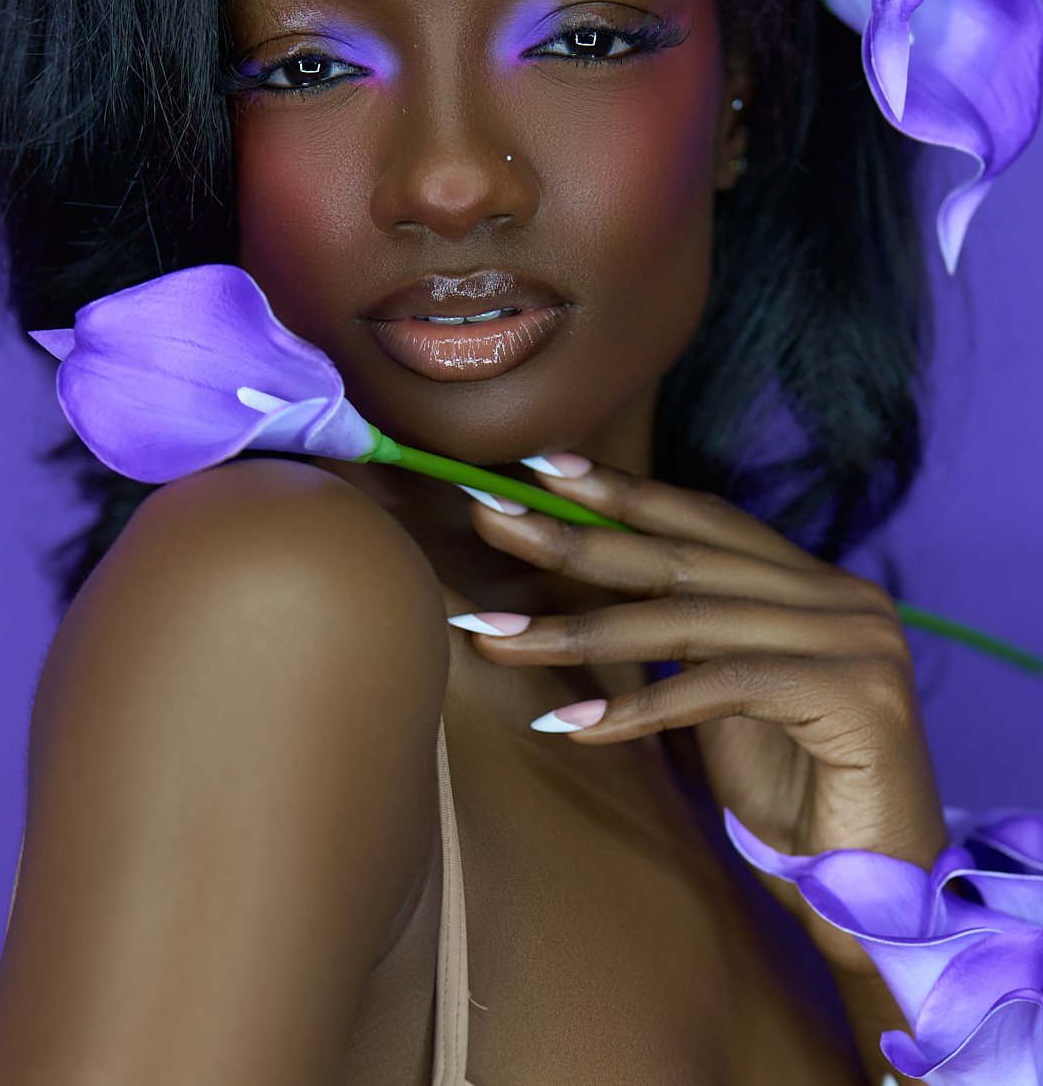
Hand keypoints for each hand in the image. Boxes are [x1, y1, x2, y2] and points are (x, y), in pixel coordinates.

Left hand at [456, 457, 950, 975]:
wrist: (876, 896)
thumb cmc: (793, 797)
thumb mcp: (725, 696)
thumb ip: (688, 632)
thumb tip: (588, 572)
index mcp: (816, 581)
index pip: (703, 520)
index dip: (621, 492)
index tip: (539, 468)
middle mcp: (843, 594)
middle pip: (680, 559)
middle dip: (574, 540)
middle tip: (488, 517)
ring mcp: (855, 638)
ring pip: (685, 621)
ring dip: (575, 632)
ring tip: (493, 636)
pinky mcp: (853, 694)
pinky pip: (718, 687)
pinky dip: (637, 708)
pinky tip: (569, 725)